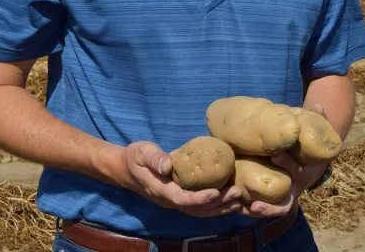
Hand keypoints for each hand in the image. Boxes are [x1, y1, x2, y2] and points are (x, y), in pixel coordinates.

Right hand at [120, 141, 243, 217]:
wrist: (127, 169)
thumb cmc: (136, 157)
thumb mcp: (142, 153)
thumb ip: (154, 158)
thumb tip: (167, 165)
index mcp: (161, 190)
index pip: (182, 199)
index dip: (199, 198)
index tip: (215, 193)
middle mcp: (169, 200)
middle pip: (196, 209)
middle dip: (217, 204)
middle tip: (236, 193)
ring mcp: (175, 201)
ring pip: (199, 211)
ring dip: (219, 208)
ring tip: (238, 199)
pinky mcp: (180, 197)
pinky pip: (199, 206)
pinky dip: (215, 206)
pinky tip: (228, 201)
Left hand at [234, 103, 330, 219]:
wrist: (308, 158)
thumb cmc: (308, 142)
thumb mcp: (313, 131)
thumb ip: (317, 119)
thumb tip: (319, 105)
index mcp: (305, 171)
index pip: (298, 171)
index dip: (288, 163)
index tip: (276, 155)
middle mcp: (294, 187)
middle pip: (284, 195)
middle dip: (270, 197)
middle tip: (256, 196)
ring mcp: (282, 193)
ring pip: (274, 208)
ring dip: (262, 210)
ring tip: (247, 209)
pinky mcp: (270, 195)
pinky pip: (262, 207)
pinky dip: (251, 209)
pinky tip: (237, 207)